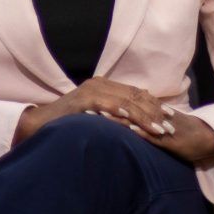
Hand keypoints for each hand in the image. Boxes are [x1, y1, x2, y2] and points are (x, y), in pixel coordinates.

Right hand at [13, 77, 213, 164]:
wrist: (42, 123)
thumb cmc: (69, 124)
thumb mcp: (95, 116)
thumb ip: (112, 114)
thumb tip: (135, 121)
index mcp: (103, 85)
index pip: (135, 93)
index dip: (154, 105)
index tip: (170, 117)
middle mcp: (99, 84)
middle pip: (134, 96)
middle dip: (155, 112)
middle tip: (171, 125)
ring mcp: (91, 90)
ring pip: (125, 102)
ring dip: (144, 117)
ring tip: (159, 129)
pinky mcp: (83, 99)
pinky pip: (108, 106)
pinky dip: (122, 114)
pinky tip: (135, 123)